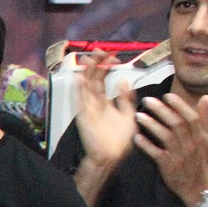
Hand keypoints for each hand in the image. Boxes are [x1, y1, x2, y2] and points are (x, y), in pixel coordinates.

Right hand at [73, 52, 137, 170]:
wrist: (111, 155)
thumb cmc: (120, 139)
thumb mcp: (128, 114)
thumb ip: (125, 98)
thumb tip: (123, 80)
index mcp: (105, 103)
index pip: (103, 80)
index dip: (106, 68)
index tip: (112, 56)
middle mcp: (95, 103)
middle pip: (93, 80)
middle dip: (96, 65)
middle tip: (100, 51)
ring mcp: (88, 109)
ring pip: (86, 86)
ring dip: (87, 72)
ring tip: (89, 58)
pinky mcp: (84, 115)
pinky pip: (80, 100)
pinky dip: (79, 89)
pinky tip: (79, 77)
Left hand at [134, 91, 207, 204]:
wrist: (197, 185)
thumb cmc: (199, 157)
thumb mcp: (207, 137)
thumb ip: (205, 118)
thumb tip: (206, 97)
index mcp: (202, 136)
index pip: (191, 117)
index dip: (179, 105)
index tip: (167, 95)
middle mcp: (192, 144)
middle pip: (176, 123)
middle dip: (161, 110)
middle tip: (147, 101)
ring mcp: (180, 155)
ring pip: (166, 136)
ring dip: (151, 125)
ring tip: (138, 116)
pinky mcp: (169, 166)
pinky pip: (156, 153)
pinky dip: (146, 145)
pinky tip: (136, 137)